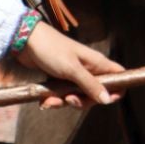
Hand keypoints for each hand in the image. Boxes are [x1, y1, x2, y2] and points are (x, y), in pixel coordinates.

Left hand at [0, 21, 122, 108]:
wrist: (25, 40)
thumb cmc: (52, 50)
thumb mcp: (72, 69)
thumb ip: (90, 85)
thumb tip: (107, 100)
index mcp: (97, 63)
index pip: (118, 77)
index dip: (116, 90)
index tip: (105, 100)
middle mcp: (88, 69)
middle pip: (97, 93)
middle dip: (83, 102)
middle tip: (69, 100)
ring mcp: (74, 74)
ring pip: (78, 96)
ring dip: (64, 102)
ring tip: (50, 101)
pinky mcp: (60, 78)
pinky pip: (63, 95)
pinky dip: (54, 100)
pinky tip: (44, 101)